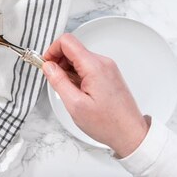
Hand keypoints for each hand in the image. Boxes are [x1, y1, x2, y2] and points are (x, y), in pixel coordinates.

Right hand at [42, 33, 148, 156]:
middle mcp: (103, 62)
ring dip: (68, 70)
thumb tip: (48, 66)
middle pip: (73, 49)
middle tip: (54, 80)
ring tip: (68, 90)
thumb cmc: (107, 123)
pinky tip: (78, 91)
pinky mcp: (109, 74)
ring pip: (79, 58)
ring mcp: (107, 68)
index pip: (67, 41)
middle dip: (59, 62)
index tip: (46, 64)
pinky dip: (77, 74)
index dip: (52, 50)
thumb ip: (59, 81)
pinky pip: (87, 66)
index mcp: (94, 66)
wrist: (131, 134)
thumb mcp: (75, 104)